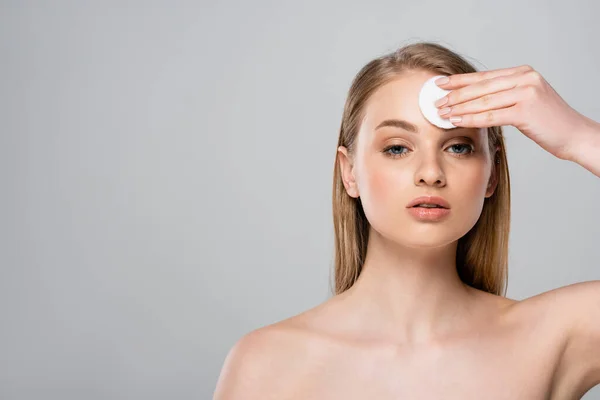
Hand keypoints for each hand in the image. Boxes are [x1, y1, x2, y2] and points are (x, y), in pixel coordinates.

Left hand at [434, 65, 591, 161]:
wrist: (574, 135)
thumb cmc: (548, 122)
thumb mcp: (526, 100)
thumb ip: (504, 95)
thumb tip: (473, 99)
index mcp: (523, 73)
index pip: (484, 76)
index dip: (460, 80)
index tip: (440, 84)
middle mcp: (525, 78)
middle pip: (481, 87)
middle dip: (455, 95)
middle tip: (435, 101)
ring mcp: (526, 93)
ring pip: (483, 100)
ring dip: (459, 107)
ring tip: (441, 113)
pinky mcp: (525, 110)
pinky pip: (491, 115)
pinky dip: (471, 117)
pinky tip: (456, 120)